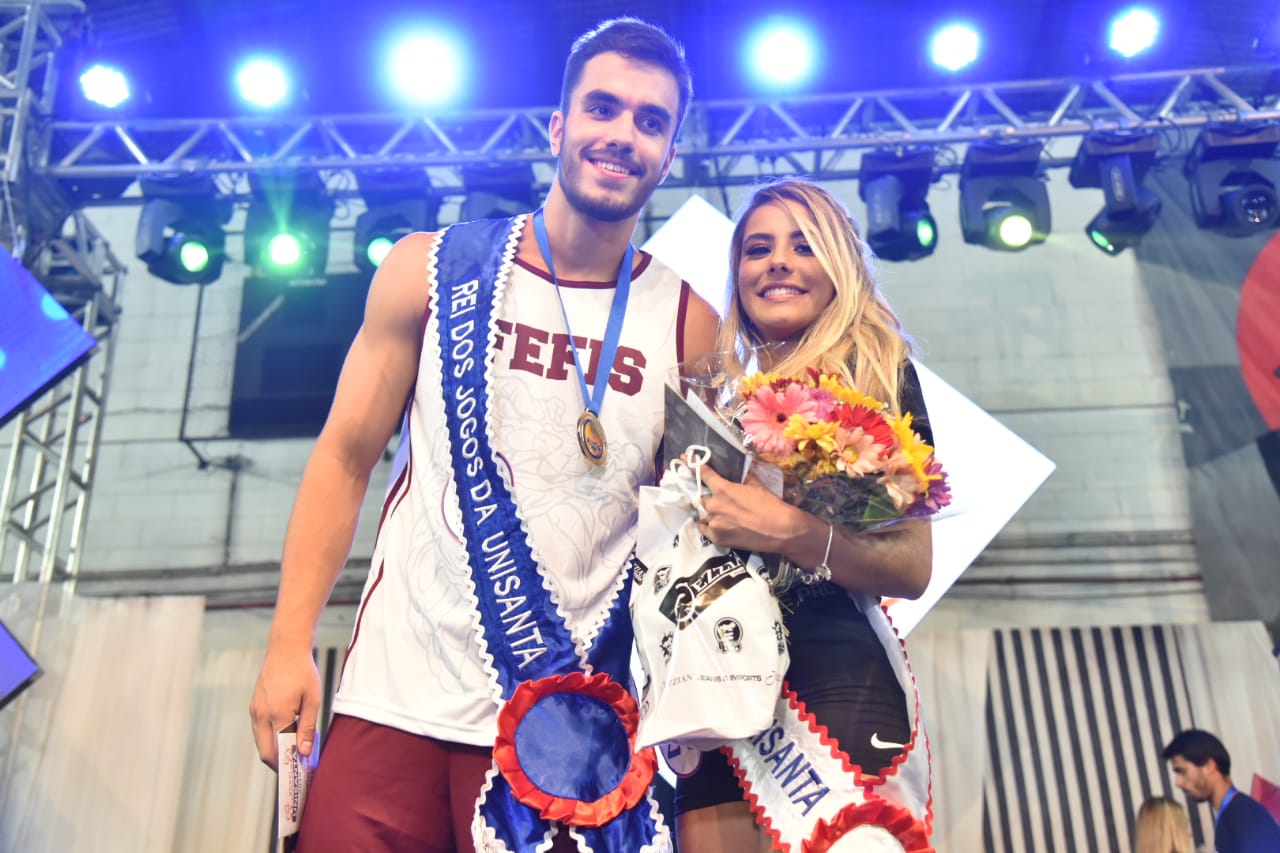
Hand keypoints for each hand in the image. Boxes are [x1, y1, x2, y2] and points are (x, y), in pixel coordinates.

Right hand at [249, 642, 321, 769]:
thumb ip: (308, 727)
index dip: (286, 765)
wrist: (286, 649)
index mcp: (277, 714)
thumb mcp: (312, 699)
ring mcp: (255, 710)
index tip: (298, 772)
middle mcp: (261, 714)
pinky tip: (285, 734)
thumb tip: (303, 752)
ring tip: (293, 751)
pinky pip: (259, 729)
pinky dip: (269, 737)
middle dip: (278, 763)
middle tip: (295, 767)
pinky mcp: (254, 705)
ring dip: (273, 750)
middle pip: (265, 751)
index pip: (277, 751)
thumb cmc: (303, 672)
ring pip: (260, 741)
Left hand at [695, 464, 804, 554]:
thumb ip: (742, 477)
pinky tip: (718, 524)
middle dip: (710, 497)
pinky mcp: (717, 538)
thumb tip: (738, 470)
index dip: (693, 464)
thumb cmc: (770, 505)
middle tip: (722, 501)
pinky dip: (709, 526)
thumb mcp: (756, 484)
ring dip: (711, 512)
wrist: (780, 530)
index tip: (685, 459)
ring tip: (726, 515)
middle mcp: (714, 505)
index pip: (703, 473)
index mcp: (723, 489)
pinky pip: (705, 529)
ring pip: (704, 514)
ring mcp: (714, 523)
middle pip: (702, 497)